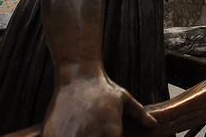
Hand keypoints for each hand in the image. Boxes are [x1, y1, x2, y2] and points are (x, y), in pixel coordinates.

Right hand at [42, 73, 156, 136]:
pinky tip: (68, 131)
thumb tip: (153, 124)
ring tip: (81, 130)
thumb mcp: (124, 99)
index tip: (108, 133)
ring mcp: (71, 136)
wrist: (77, 75)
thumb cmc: (103, 88)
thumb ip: (140, 114)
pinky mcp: (53, 135)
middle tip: (93, 131)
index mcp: (112, 131)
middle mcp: (92, 136)